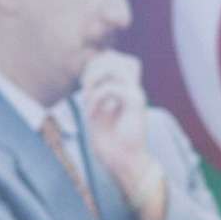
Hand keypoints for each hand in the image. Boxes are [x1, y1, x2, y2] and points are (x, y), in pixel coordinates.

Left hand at [80, 50, 166, 219]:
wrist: (124, 162)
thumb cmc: (110, 142)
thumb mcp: (96, 111)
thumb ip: (94, 92)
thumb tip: (87, 75)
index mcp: (125, 90)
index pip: (114, 59)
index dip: (96, 64)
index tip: (85, 86)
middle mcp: (132, 89)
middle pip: (116, 57)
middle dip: (94, 68)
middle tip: (84, 89)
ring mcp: (136, 94)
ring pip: (117, 66)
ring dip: (96, 78)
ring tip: (88, 96)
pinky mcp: (136, 104)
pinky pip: (113, 88)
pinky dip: (97, 98)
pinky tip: (92, 113)